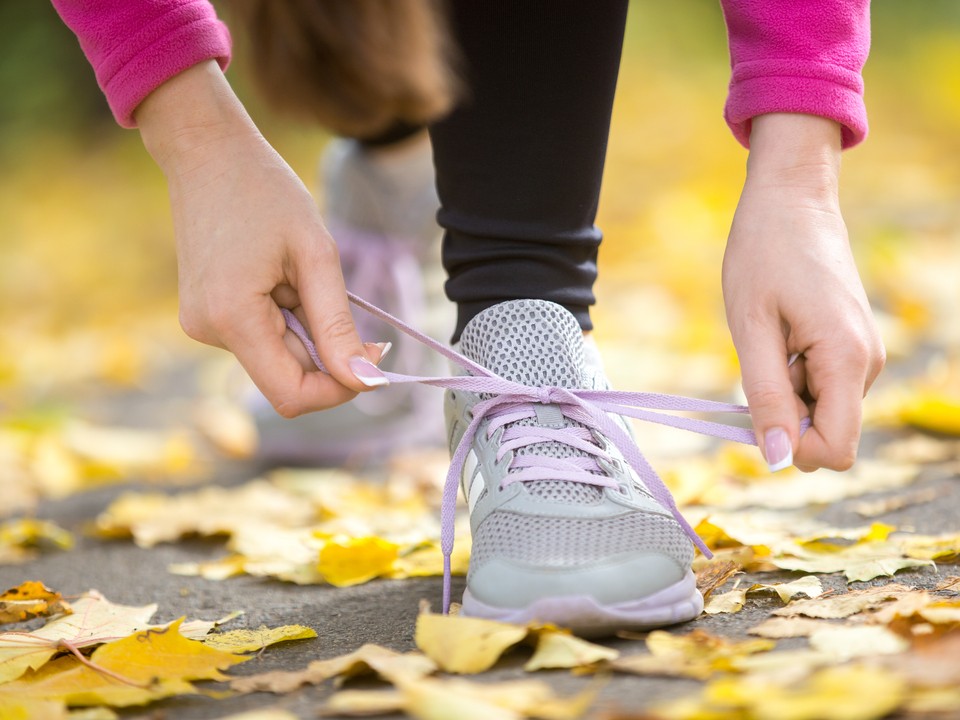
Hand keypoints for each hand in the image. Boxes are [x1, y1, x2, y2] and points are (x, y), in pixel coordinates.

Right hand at [136, 62, 386, 416]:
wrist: (206, 151)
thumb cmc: (265, 192)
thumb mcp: (315, 256)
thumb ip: (338, 326)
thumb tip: (366, 381)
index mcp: (233, 319)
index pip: (292, 396)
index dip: (339, 390)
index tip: (373, 361)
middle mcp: (209, 331)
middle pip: (286, 377)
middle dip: (327, 353)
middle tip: (348, 304)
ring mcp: (202, 324)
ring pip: (276, 357)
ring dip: (306, 330)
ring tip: (301, 275)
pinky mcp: (205, 314)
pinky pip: (260, 336)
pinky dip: (286, 319)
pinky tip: (282, 277)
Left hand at [722, 114, 884, 471]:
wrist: (791, 199)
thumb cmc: (764, 254)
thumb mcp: (752, 328)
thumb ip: (766, 396)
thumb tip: (777, 458)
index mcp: (846, 360)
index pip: (836, 449)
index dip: (794, 448)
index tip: (755, 412)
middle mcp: (866, 362)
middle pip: (827, 431)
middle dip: (784, 415)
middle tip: (757, 361)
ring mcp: (862, 352)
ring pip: (821, 408)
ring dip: (785, 390)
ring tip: (769, 336)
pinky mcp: (851, 343)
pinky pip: (821, 384)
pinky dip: (793, 372)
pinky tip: (780, 332)